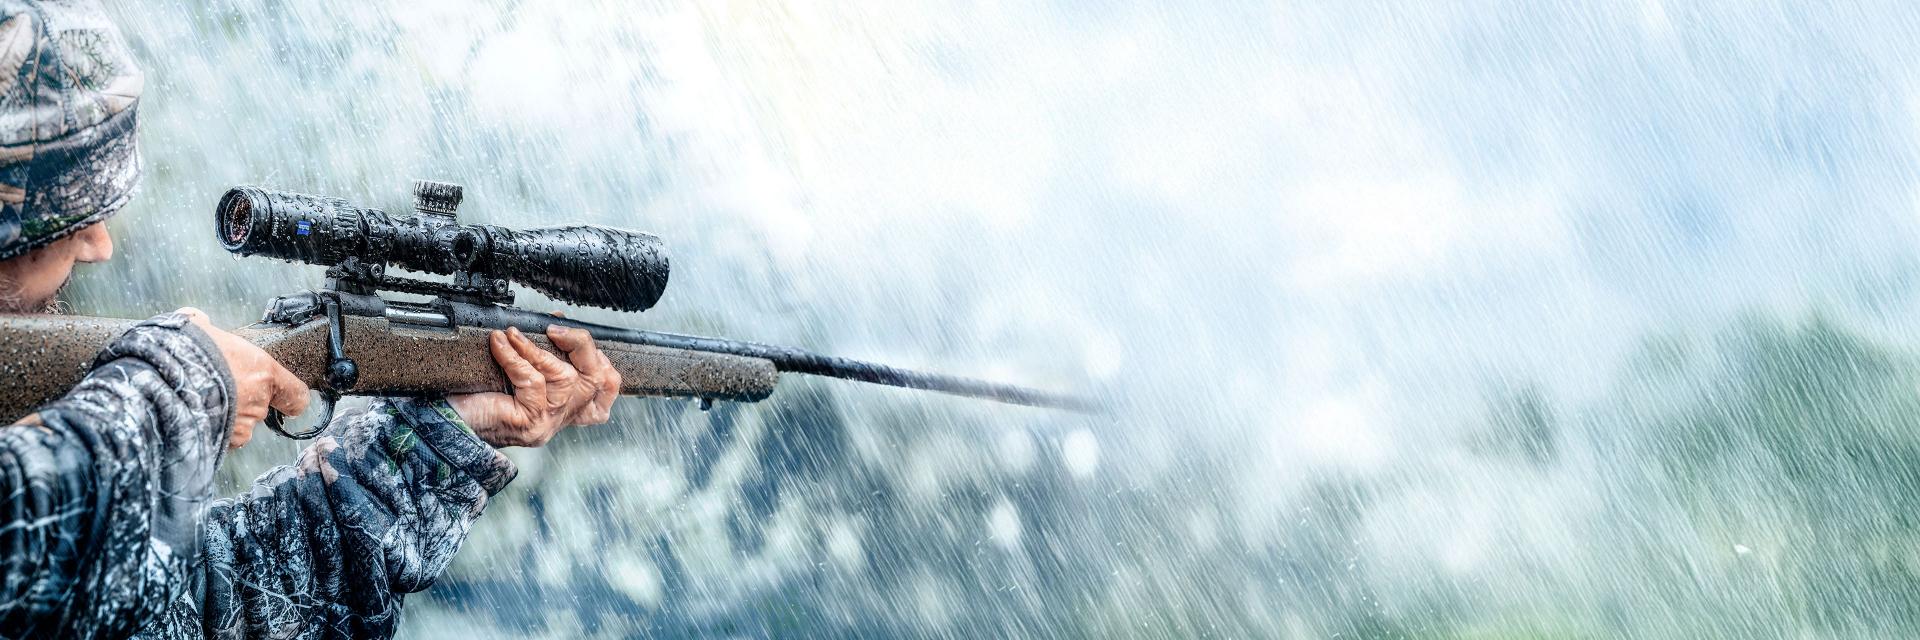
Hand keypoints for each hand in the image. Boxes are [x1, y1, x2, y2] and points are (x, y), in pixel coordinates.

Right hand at [178, 308, 309, 448]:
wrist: (155, 381)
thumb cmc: (181, 351)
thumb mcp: (197, 327)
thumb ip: (206, 326)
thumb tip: (196, 318)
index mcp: (263, 371)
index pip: (296, 395)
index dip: (290, 399)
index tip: (284, 400)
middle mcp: (258, 401)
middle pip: (260, 408)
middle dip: (242, 402)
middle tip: (216, 389)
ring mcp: (241, 425)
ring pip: (239, 426)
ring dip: (226, 418)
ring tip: (199, 404)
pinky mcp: (220, 442)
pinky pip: (220, 440)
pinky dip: (210, 433)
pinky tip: (192, 418)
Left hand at [448, 325, 619, 447]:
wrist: (440, 424)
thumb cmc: (473, 397)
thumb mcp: (516, 371)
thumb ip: (540, 353)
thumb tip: (557, 319)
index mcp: (562, 410)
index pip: (605, 393)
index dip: (601, 361)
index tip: (573, 336)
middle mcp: (558, 420)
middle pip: (596, 382)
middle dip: (582, 347)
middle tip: (556, 330)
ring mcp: (545, 424)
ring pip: (562, 379)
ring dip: (536, 349)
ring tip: (514, 335)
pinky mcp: (527, 424)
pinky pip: (532, 382)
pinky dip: (515, 357)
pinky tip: (499, 343)